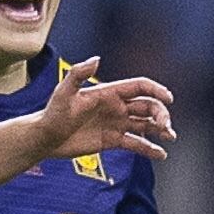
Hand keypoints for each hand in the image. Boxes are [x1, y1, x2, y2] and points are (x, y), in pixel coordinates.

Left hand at [35, 56, 176, 161]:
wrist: (44, 138)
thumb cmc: (52, 114)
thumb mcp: (64, 93)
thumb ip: (78, 74)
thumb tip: (96, 59)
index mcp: (109, 93)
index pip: (139, 87)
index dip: (156, 90)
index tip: (169, 98)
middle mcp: (116, 107)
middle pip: (148, 106)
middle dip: (161, 114)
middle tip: (165, 127)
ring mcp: (116, 124)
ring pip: (146, 125)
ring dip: (161, 130)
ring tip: (170, 138)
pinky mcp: (112, 141)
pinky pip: (136, 143)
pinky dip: (150, 149)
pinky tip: (161, 155)